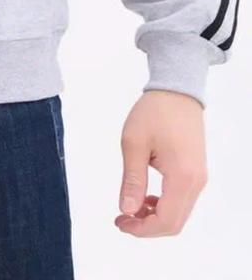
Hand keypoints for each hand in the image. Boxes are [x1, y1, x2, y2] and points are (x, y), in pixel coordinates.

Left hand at [115, 90, 207, 236]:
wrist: (177, 90)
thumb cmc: (153, 112)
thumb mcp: (134, 143)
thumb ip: (132, 180)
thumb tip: (126, 210)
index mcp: (182, 177)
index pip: (165, 220)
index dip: (141, 229)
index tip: (120, 221)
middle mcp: (196, 182)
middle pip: (174, 223)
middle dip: (147, 227)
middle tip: (122, 218)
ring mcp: (199, 178)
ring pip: (180, 213)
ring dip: (155, 217)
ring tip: (130, 206)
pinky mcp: (197, 172)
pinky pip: (182, 200)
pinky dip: (164, 205)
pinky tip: (146, 196)